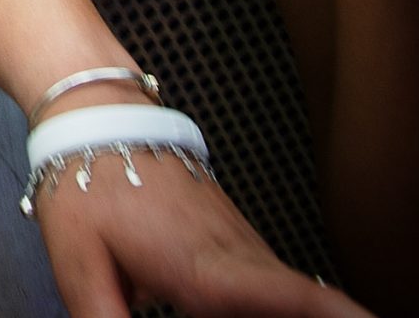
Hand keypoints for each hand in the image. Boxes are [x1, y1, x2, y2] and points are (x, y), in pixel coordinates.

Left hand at [35, 153, 372, 316]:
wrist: (97, 119)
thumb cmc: (86, 185)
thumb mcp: (77, 266)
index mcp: (202, 267)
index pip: (290, 298)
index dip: (341, 315)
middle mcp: (237, 256)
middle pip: (309, 304)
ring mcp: (244, 247)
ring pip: (298, 296)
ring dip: (315, 314)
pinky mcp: (239, 246)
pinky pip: (279, 286)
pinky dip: (292, 309)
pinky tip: (277, 316)